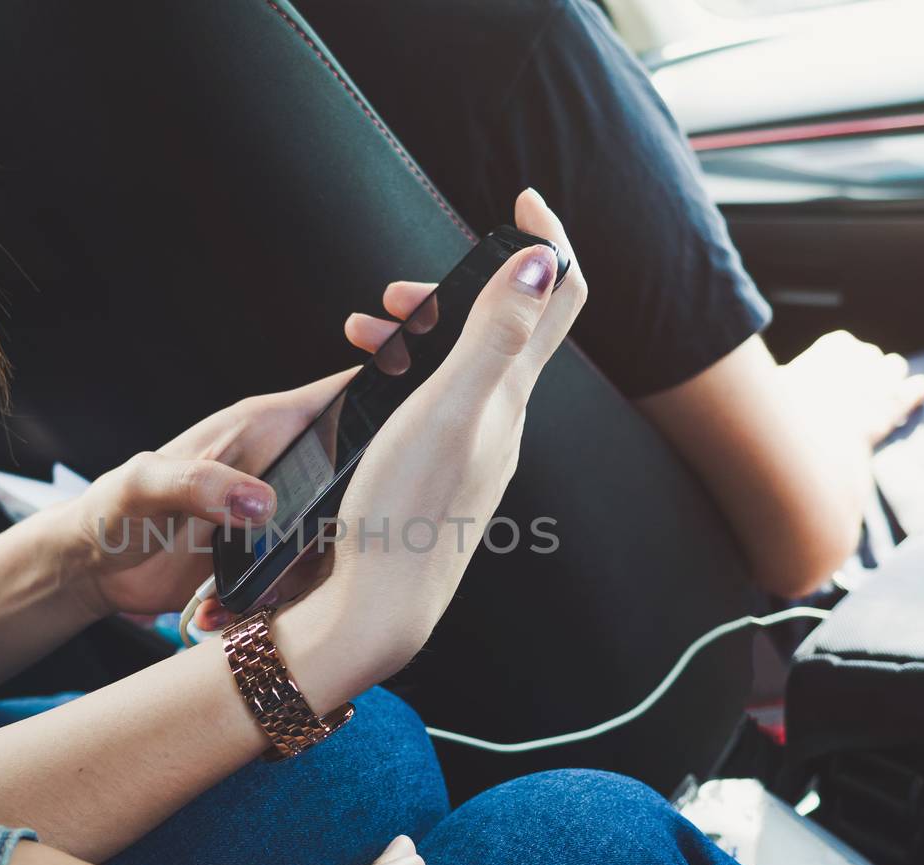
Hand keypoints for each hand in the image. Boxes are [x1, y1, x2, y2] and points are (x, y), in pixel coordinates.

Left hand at [45, 368, 357, 618]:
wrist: (92, 568)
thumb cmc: (111, 510)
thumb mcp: (145, 487)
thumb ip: (200, 485)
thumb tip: (263, 504)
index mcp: (263, 426)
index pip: (343, 393)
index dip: (387, 394)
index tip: (414, 428)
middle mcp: (284, 466)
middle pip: (361, 481)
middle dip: (355, 524)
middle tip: (309, 556)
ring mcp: (283, 515)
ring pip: (341, 542)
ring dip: (302, 579)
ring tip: (242, 597)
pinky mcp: (274, 559)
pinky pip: (306, 583)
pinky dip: (274, 605)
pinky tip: (221, 611)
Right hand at [267, 188, 586, 700]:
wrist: (378, 607)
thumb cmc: (404, 510)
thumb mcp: (447, 409)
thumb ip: (495, 335)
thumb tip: (544, 262)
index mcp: (510, 394)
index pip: (560, 297)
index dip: (550, 239)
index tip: (522, 198)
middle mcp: (503, 418)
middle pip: (504, 323)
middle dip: (453, 287)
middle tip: (394, 298)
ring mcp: (475, 448)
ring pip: (464, 362)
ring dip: (421, 331)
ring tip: (363, 338)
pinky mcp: (443, 471)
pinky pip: (439, 397)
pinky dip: (409, 372)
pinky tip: (372, 388)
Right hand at [780, 331, 923, 447]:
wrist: (805, 442)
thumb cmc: (782, 414)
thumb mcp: (774, 385)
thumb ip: (788, 377)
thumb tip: (785, 382)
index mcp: (834, 345)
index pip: (844, 346)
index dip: (840, 365)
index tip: (831, 382)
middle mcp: (862, 355)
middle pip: (870, 356)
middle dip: (863, 373)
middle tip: (850, 398)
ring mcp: (883, 378)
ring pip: (895, 367)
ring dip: (888, 381)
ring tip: (877, 400)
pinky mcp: (896, 404)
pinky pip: (919, 387)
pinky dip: (917, 390)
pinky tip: (915, 394)